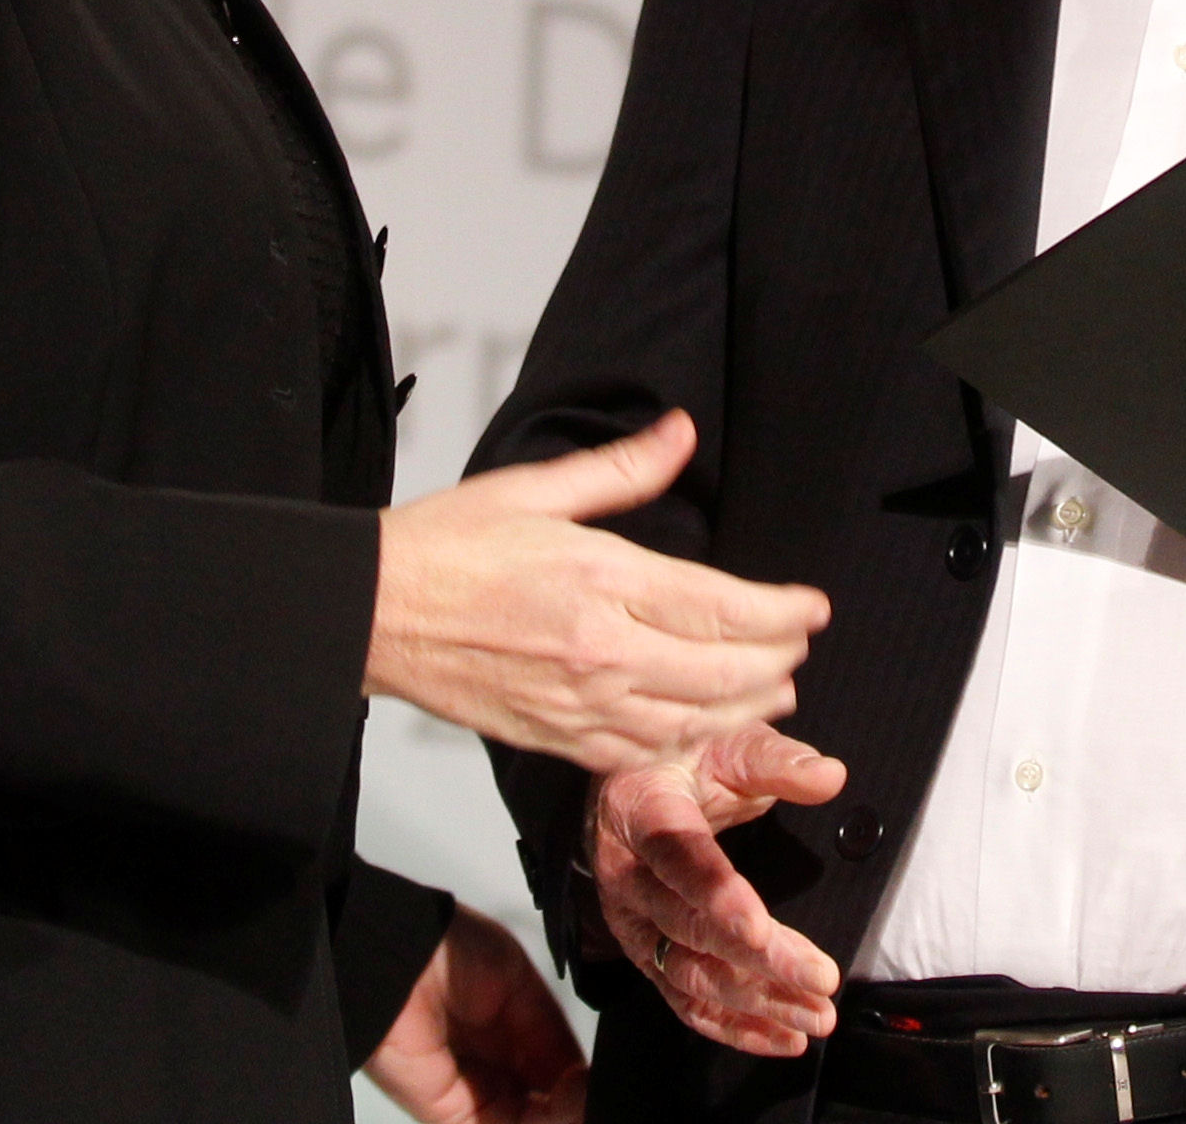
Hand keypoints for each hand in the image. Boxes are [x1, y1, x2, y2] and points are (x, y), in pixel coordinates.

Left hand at [366, 909, 585, 1123]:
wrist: (398, 961)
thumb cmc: (447, 949)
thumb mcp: (519, 980)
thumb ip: (548, 1033)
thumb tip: (579, 1072)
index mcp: (507, 1027)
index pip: (553, 1067)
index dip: (578, 1077)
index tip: (600, 1079)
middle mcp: (490, 1063)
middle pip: (542, 1100)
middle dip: (572, 1100)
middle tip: (594, 1094)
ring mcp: (471, 1091)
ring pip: (527, 1120)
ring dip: (559, 1115)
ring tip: (580, 1100)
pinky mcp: (451, 1114)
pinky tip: (561, 1110)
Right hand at [371, 412, 827, 774]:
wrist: (371, 611)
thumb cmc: (447, 545)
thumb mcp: (538, 487)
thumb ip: (623, 468)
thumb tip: (682, 432)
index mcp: (603, 579)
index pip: (722, 606)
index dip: (782, 612)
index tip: (814, 607)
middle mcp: (601, 650)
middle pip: (722, 671)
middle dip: (778, 661)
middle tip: (802, 645)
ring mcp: (579, 703)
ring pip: (691, 720)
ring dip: (745, 707)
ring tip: (775, 689)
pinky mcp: (555, 737)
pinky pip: (639, 753)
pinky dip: (685, 743)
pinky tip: (705, 729)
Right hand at [589, 722, 847, 1057]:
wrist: (631, 784)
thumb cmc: (685, 757)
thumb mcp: (728, 740)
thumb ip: (776, 760)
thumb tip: (829, 776)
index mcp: (639, 811)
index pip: (678, 858)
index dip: (717, 896)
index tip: (761, 931)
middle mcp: (625, 876)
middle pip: (690, 929)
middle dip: (760, 962)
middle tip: (821, 980)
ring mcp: (632, 924)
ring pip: (689, 976)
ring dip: (755, 1003)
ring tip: (816, 1016)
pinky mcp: (646, 955)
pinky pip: (684, 1002)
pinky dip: (733, 1026)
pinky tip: (782, 1037)